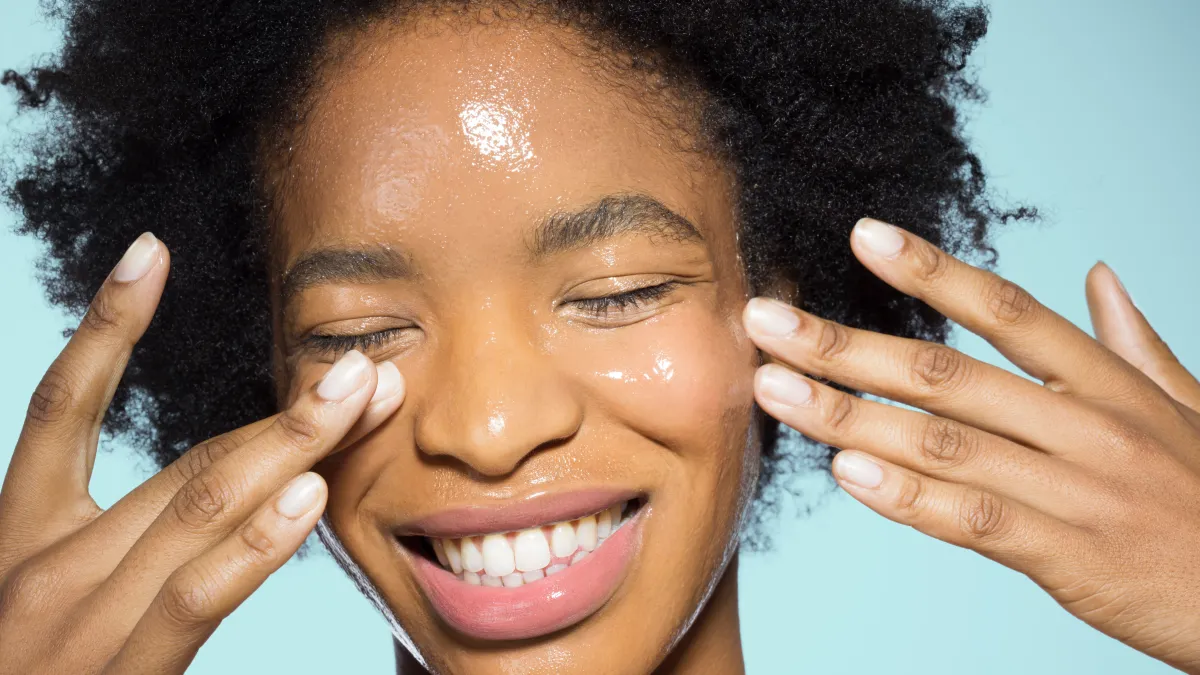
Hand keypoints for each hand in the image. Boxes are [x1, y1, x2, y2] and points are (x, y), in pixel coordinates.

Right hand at [0, 233, 404, 673]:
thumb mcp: (49, 599)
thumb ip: (115, 546)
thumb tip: (217, 494)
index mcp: (21, 535)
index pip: (60, 406)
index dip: (104, 325)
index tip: (149, 251)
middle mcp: (45, 565)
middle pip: (184, 461)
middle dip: (284, 410)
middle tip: (360, 361)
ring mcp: (79, 620)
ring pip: (202, 506)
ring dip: (294, 444)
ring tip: (361, 395)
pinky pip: (197, 594)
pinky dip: (256, 541)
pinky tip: (309, 494)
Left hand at [742, 219, 1199, 672]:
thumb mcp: (1186, 407)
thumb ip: (1133, 340)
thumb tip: (1099, 273)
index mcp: (1107, 380)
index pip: (1006, 309)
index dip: (930, 270)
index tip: (860, 235)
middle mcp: (1085, 424)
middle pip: (946, 373)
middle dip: (845, 344)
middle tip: (765, 321)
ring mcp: (1074, 489)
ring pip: (942, 443)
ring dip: (848, 414)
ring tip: (774, 389)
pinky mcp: (1066, 554)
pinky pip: (971, 518)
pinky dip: (906, 496)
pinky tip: (845, 473)